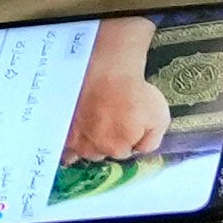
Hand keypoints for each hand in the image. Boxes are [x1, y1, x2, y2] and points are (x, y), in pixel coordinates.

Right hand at [59, 20, 172, 170]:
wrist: (109, 69)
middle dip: (106, 142)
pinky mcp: (64, 126)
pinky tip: (69, 142)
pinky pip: (63, 143)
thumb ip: (150, 142)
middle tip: (110, 122)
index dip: (127, 139)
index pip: (124, 153)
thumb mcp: (159, 119)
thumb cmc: (135, 92)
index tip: (128, 124)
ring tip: (91, 129)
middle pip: (100, 152)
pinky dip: (66, 146)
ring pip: (81, 150)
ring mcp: (76, 138)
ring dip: (87, 143)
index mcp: (118, 149)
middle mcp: (94, 149)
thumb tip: (139, 150)